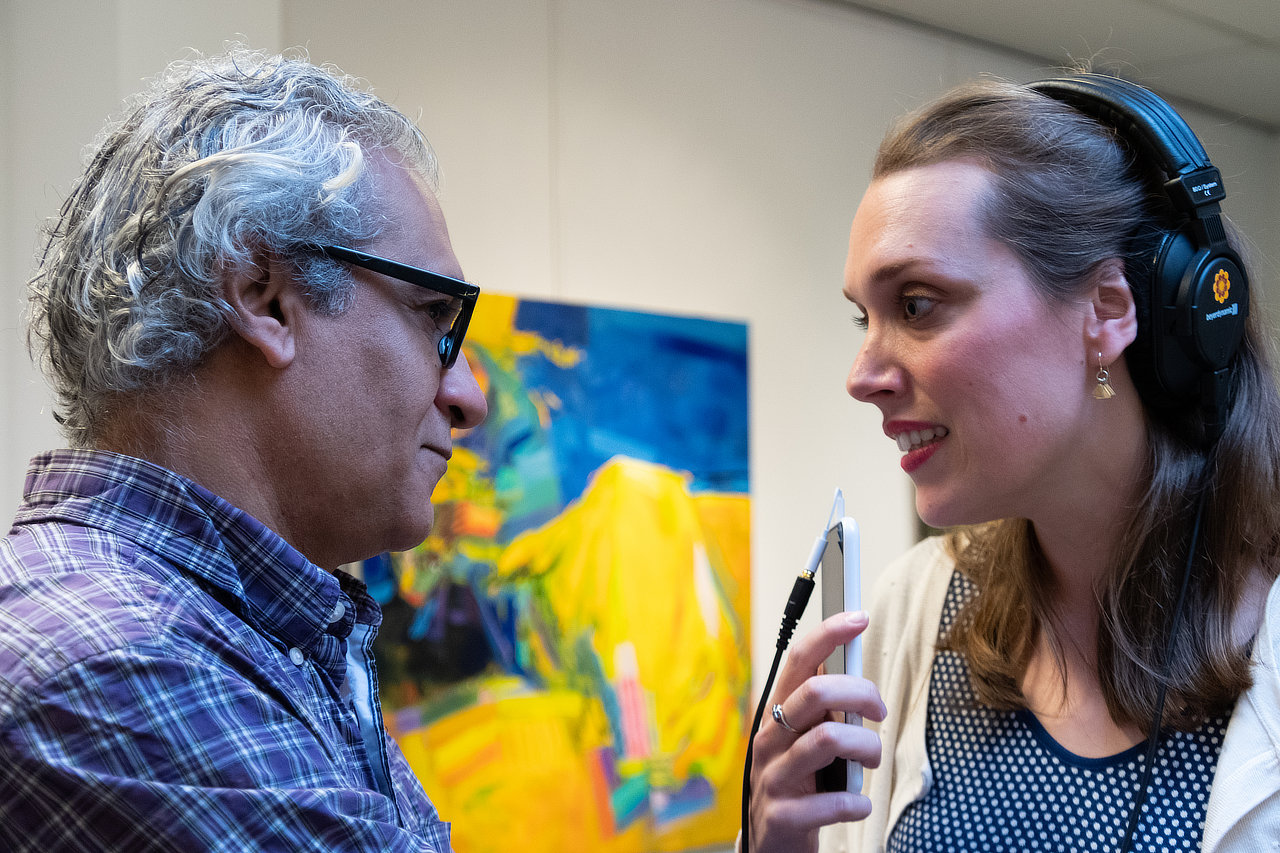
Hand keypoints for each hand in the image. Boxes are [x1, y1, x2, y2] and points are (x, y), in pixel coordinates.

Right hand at [748, 611, 885, 852]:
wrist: (769, 843)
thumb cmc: (798, 781)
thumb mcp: (803, 737)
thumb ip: (820, 707)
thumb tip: (849, 665)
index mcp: (777, 713)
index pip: (798, 660)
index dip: (828, 634)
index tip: (859, 617)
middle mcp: (770, 738)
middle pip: (815, 693)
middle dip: (861, 694)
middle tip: (879, 713)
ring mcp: (773, 776)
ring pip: (827, 739)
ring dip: (865, 748)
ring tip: (871, 759)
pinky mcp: (782, 815)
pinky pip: (832, 801)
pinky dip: (856, 802)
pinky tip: (860, 803)